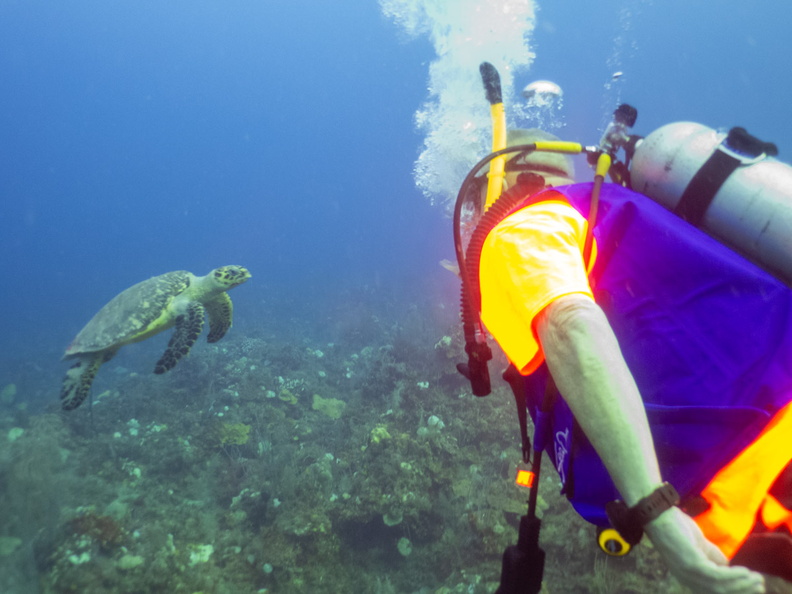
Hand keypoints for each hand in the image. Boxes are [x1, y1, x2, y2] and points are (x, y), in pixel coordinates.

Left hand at [644, 507, 764, 592]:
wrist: (658, 513)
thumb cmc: (676, 526)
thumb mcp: (700, 545)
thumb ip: (713, 557)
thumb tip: (730, 567)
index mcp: (688, 576)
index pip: (715, 590)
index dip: (736, 590)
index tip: (755, 587)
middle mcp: (686, 578)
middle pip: (719, 592)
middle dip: (742, 590)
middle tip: (761, 586)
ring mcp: (687, 572)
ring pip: (720, 586)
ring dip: (742, 584)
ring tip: (757, 579)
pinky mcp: (690, 563)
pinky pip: (716, 575)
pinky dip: (732, 575)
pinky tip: (745, 571)